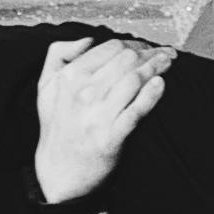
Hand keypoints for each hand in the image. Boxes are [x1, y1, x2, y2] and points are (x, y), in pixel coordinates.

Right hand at [34, 37, 174, 203]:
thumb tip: (87, 40)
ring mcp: (97, 116)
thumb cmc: (57, 128)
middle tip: (165, 54)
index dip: (133, 44)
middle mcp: (82, 93)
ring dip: (156, 68)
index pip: (109, 48)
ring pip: (134, 80)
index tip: (145, 47)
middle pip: (126, 60)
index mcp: (69, 78)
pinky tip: (161, 85)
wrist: (60, 173)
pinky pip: (137, 110)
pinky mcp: (111, 137)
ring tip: (169, 63)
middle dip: (150, 53)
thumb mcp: (45, 87)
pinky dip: (152, 95)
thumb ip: (58, 55)